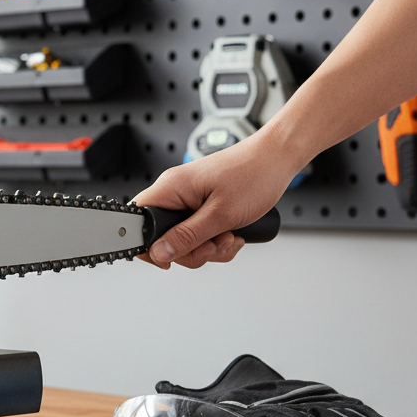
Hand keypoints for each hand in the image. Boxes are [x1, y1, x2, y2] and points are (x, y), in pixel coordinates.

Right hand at [133, 127, 303, 268]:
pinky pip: (198, 234)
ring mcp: (188, 199)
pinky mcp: (201, 205)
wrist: (278, 158)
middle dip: (190, 250)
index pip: (138, 221)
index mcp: (170, 187)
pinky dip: (215, 241)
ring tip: (229, 236)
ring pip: (183, 240)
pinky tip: (231, 233)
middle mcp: (175, 192)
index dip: (149, 245)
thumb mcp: (220, 214)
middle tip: (213, 245)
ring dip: (207, 247)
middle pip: (162, 238)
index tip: (170, 258)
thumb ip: (187, 237)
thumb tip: (159, 253)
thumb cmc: (255, 174)